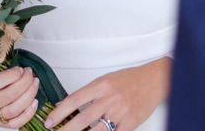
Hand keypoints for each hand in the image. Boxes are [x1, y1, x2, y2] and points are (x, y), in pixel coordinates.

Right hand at [0, 66, 39, 127]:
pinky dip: (28, 113)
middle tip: (30, 73)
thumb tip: (16, 67)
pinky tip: (34, 102)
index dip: (12, 74)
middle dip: (25, 82)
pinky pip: (15, 123)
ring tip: (34, 83)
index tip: (20, 68)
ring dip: (29, 95)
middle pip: (9, 96)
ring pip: (14, 110)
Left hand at [45, 57, 170, 130]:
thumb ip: (87, 92)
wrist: (155, 80)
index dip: (59, 113)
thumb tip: (64, 105)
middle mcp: (111, 98)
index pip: (74, 99)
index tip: (49, 121)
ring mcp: (121, 111)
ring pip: (96, 130)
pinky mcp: (131, 122)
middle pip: (83, 118)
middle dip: (65, 130)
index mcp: (102, 85)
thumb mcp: (106, 79)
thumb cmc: (130, 79)